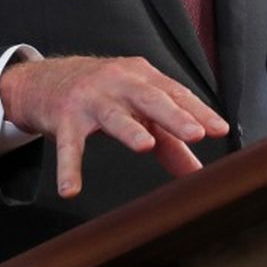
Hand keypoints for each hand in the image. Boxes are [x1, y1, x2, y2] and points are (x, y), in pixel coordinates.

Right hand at [0, 56, 230, 197]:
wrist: (47, 80)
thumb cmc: (103, 94)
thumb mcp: (137, 109)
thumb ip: (168, 140)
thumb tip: (196, 170)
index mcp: (142, 78)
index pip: (175, 94)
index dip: (198, 111)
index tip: (219, 129)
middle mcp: (119, 83)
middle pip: (150, 98)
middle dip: (174, 116)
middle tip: (196, 134)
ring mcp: (90, 100)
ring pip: (113, 115)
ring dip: (129, 129)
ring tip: (145, 146)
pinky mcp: (64, 119)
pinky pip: (68, 146)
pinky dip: (68, 168)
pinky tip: (71, 188)